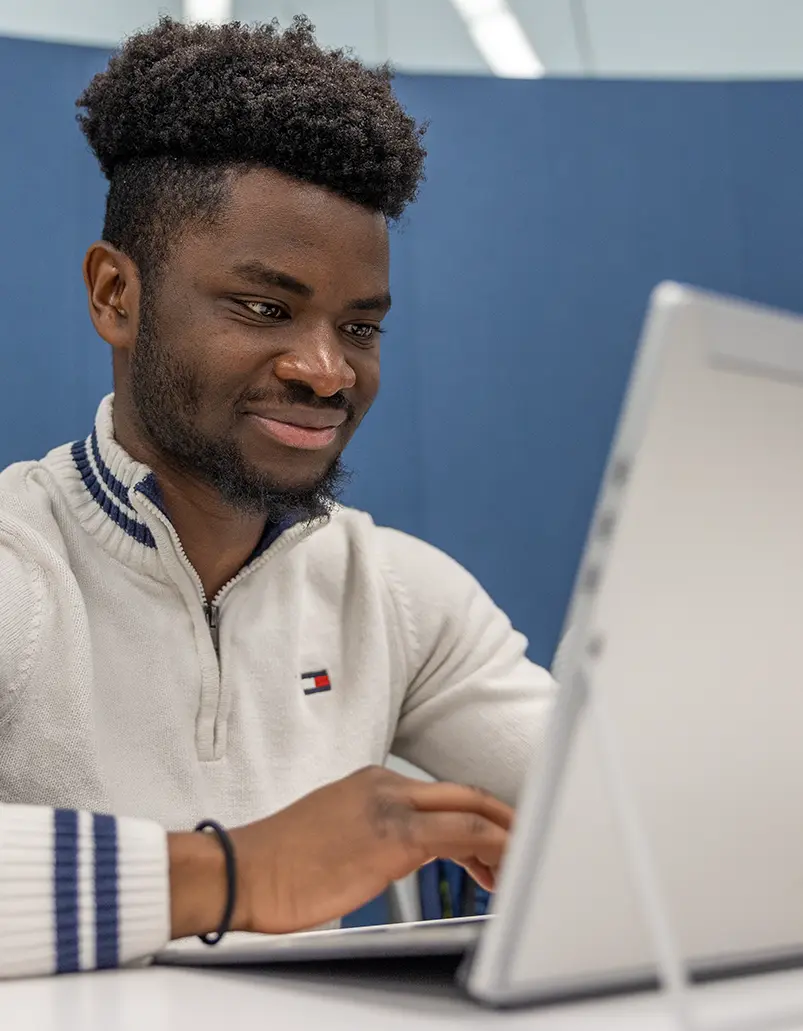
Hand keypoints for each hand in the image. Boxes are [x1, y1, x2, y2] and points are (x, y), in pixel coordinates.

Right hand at [168, 765, 512, 938]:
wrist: (240, 871)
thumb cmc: (279, 863)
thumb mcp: (335, 831)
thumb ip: (375, 832)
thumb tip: (406, 853)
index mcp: (373, 782)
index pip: (443, 793)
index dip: (480, 815)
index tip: (497, 840)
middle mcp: (386, 786)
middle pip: (467, 794)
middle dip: (507, 820)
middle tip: (528, 847)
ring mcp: (391, 809)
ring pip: (472, 811)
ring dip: (506, 839)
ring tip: (521, 867)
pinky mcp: (393, 839)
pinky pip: (462, 836)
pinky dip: (493, 850)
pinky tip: (503, 872)